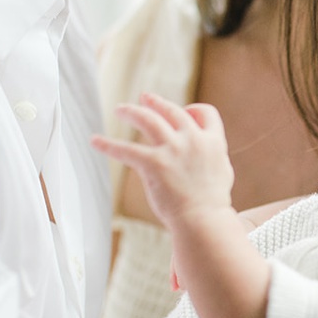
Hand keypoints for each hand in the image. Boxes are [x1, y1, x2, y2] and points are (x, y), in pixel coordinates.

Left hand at [92, 94, 234, 229]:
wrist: (204, 220)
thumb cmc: (212, 204)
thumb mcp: (222, 172)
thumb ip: (211, 155)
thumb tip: (204, 150)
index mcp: (213, 142)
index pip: (205, 113)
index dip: (194, 110)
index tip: (184, 112)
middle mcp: (193, 140)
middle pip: (171, 111)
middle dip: (155, 102)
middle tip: (144, 97)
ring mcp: (173, 150)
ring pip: (148, 119)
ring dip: (131, 111)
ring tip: (120, 109)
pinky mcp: (154, 164)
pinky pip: (126, 150)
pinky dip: (108, 144)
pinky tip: (95, 141)